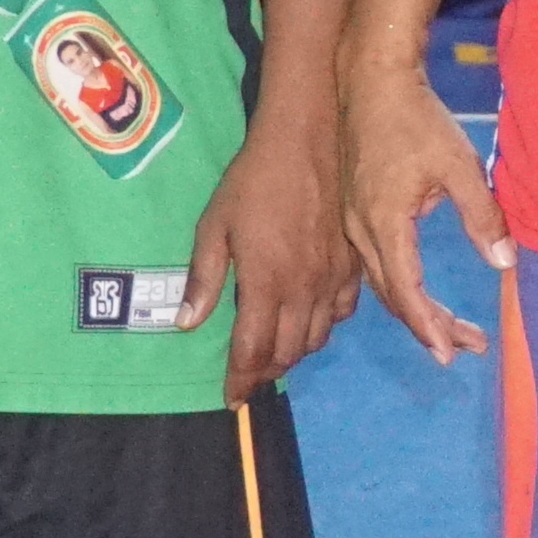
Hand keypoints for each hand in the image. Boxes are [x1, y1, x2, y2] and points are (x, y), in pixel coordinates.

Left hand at [180, 108, 356, 402]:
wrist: (306, 141)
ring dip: (293, 352)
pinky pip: (343, 313)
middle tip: (248, 376)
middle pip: (288, 351)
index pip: (254, 349)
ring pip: (317, 337)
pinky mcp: (351, 265)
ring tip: (273, 352)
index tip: (231, 397)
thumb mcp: (214, 225)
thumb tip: (186, 323)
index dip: (241, 379)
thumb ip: (203, 278)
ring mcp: (333, 278)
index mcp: (267, 281)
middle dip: (265, 371)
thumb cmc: (252, 180)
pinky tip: (308, 319)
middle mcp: (304, 289)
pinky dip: (323, 326)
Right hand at [343, 60, 506, 364]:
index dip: (429, 325)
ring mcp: (352, 221)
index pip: (406, 290)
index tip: (450, 353)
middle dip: (429, 326)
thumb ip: (482, 216)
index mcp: (383, 222)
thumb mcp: (459, 165)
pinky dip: (398, 286)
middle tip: (466, 348)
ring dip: (415, 309)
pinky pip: (373, 263)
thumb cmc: (416, 118)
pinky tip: (417, 294)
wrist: (369, 79)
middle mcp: (360, 229)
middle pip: (393, 295)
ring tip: (453, 331)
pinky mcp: (353, 211)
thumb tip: (504, 264)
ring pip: (381, 282)